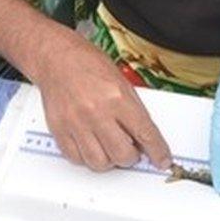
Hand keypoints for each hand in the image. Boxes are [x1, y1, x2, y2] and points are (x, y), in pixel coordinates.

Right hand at [31, 33, 171, 171]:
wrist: (57, 57)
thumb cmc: (88, 64)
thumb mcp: (122, 82)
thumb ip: (134, 111)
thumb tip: (145, 137)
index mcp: (117, 98)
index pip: (145, 134)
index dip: (158, 152)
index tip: (162, 160)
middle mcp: (96, 112)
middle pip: (122, 155)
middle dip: (131, 156)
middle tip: (130, 148)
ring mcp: (76, 123)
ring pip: (99, 163)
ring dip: (109, 160)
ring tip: (109, 146)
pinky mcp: (60, 130)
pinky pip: (77, 159)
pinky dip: (87, 158)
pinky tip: (91, 145)